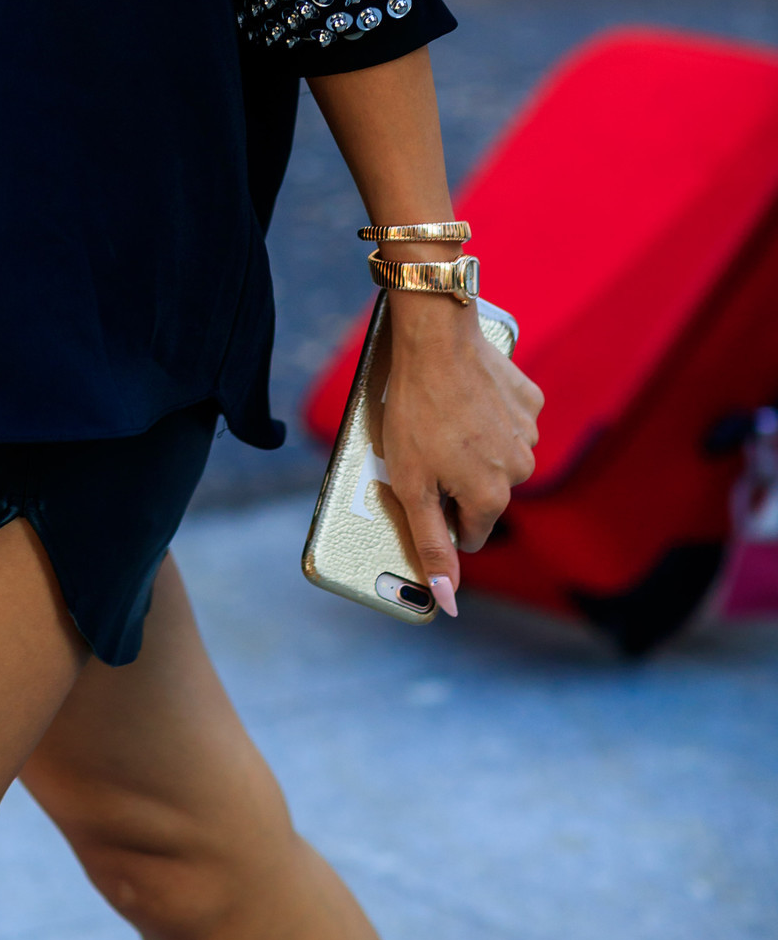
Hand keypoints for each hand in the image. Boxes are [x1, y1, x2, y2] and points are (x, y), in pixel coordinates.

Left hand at [380, 298, 541, 613]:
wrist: (436, 338)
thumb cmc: (415, 410)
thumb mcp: (410, 485)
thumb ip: (432, 544)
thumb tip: (449, 602)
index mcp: (492, 499)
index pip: (469, 534)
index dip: (439, 512)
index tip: (422, 482)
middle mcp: (521, 472)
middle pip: (484, 495)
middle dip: (457, 478)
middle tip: (428, 445)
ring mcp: (529, 434)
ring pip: (498, 458)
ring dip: (474, 446)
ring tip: (444, 416)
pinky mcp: (530, 400)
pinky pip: (508, 421)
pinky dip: (489, 414)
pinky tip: (466, 396)